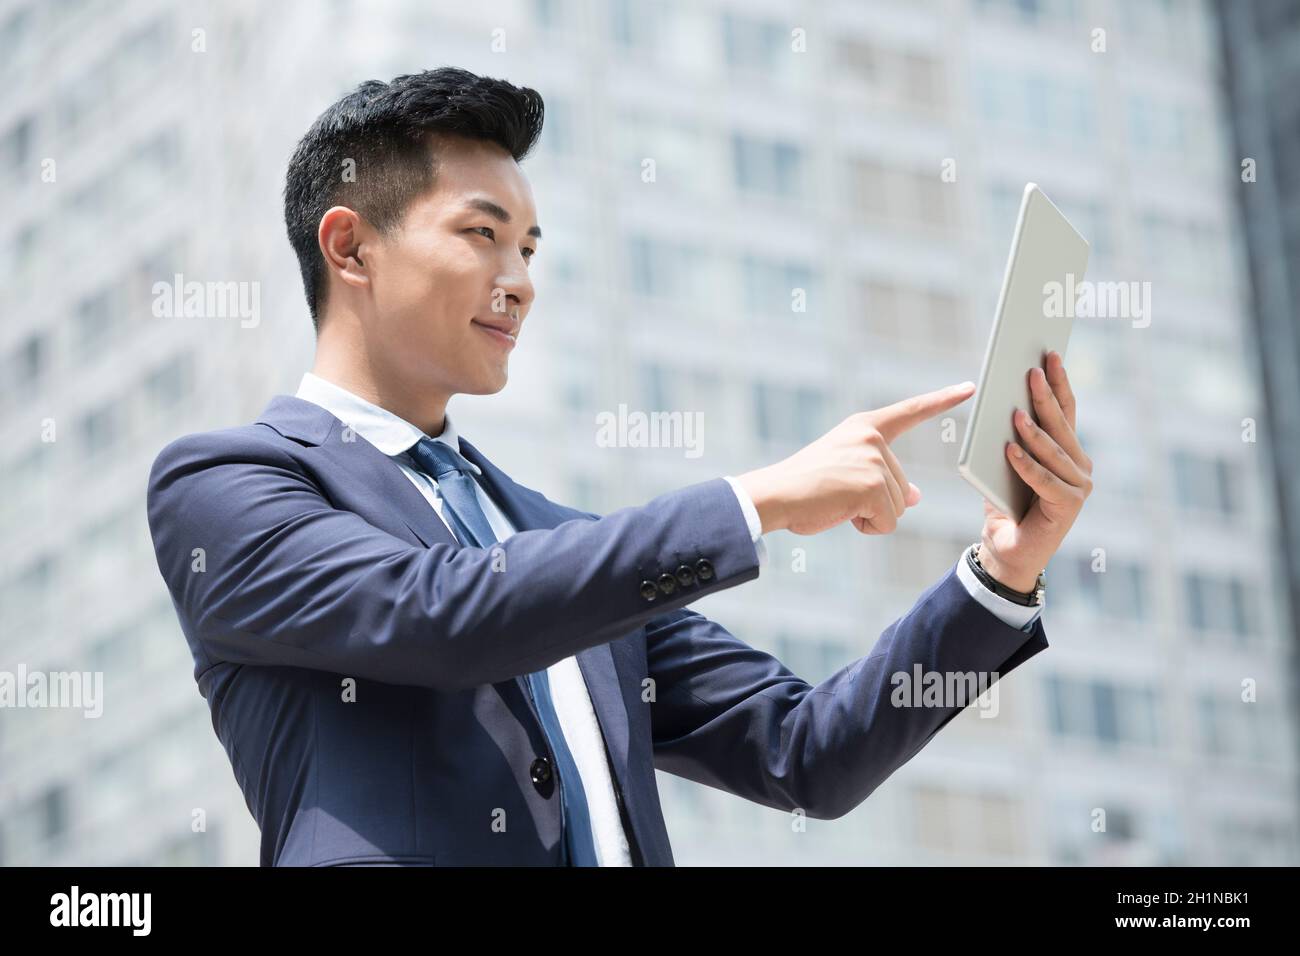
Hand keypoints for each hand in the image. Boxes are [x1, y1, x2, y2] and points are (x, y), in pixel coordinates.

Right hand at [737, 381, 976, 535]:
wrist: (773, 496)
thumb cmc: (805, 489)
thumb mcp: (847, 477)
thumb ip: (883, 480)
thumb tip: (915, 497)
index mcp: (864, 427)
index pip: (910, 412)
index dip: (941, 400)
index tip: (969, 388)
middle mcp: (872, 438)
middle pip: (901, 487)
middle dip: (873, 503)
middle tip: (835, 495)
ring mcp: (874, 460)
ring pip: (896, 507)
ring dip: (868, 516)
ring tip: (835, 503)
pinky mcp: (873, 485)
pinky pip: (887, 522)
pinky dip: (867, 528)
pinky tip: (841, 513)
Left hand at [977, 351, 1093, 591]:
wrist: (1007, 550)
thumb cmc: (1006, 504)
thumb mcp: (1006, 463)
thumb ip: (1012, 437)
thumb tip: (1004, 403)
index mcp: (1069, 452)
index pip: (1065, 410)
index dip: (1059, 382)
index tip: (1050, 353)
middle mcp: (1080, 466)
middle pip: (1060, 425)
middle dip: (1045, 396)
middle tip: (1032, 370)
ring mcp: (1078, 487)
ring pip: (1053, 452)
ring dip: (1033, 431)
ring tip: (1014, 412)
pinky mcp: (1068, 506)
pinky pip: (1043, 480)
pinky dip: (1025, 465)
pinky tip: (1009, 450)